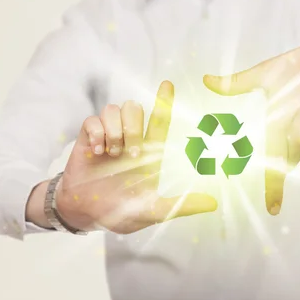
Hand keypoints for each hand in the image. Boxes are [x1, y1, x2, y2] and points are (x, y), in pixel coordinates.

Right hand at [26, 81, 217, 233]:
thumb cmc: (119, 212)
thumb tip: (213, 203)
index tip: (167, 84)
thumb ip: (181, 206)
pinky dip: (96, 134)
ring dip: (114, 131)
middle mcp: (130, 139)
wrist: (85, 214)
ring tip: (110, 154)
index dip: (164, 101)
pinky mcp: (88, 138)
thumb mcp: (153, 212)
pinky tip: (95, 152)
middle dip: (132, 128)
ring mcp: (108, 136)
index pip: (159, 119)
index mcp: (149, 152)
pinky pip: (93, 119)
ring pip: (114, 109)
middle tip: (128, 154)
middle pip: (135, 108)